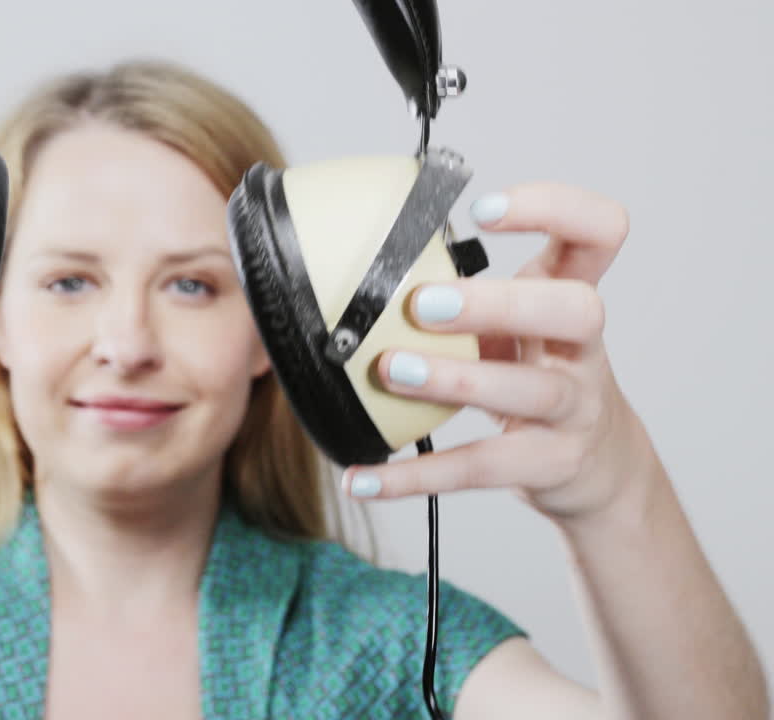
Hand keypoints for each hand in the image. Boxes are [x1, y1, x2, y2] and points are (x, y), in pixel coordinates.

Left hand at [343, 182, 655, 521]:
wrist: (599, 466)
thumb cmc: (539, 375)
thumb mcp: (516, 325)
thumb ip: (467, 296)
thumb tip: (362, 273)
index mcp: (571, 294)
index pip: (598, 231)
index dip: (554, 208)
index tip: (482, 209)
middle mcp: (584, 347)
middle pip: (576, 309)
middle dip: (500, 301)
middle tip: (423, 304)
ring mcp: (575, 408)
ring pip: (532, 390)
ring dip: (456, 378)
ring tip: (391, 370)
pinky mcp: (550, 464)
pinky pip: (479, 468)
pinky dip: (414, 477)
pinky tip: (361, 479)